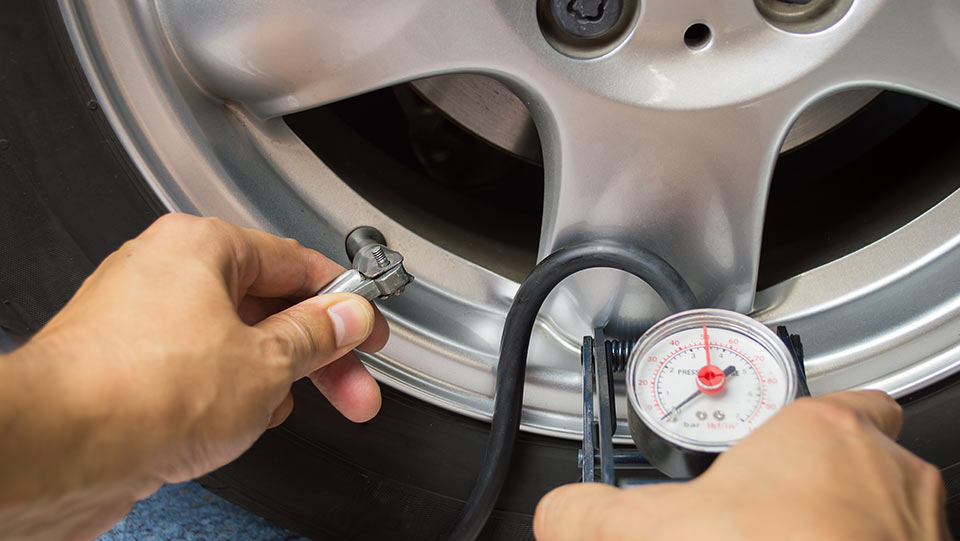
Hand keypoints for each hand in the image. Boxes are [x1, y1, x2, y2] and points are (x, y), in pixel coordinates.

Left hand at [0, 213, 387, 539]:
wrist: (56, 451)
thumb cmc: (139, 392)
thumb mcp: (266, 363)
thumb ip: (317, 336)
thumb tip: (346, 317)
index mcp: (201, 247)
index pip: (295, 263)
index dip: (344, 301)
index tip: (368, 328)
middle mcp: (166, 274)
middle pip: (268, 307)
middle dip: (317, 355)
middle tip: (351, 386)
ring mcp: (143, 322)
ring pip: (234, 344)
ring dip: (269, 381)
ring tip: (274, 410)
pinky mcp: (127, 367)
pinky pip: (199, 373)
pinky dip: (226, 398)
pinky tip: (233, 426)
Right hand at [534, 391, 949, 540]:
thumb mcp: (656, 527)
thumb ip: (595, 513)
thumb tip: (557, 515)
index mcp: (823, 432)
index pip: (841, 399)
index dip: (807, 422)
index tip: (775, 445)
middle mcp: (887, 469)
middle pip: (860, 453)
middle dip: (820, 480)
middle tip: (774, 511)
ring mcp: (920, 521)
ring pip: (886, 505)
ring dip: (848, 520)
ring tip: (794, 537)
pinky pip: (904, 540)